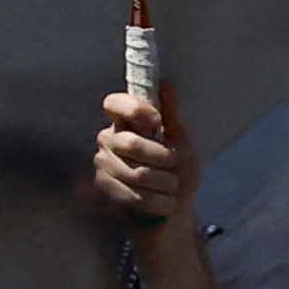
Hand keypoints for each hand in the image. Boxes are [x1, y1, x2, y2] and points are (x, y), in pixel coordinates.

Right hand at [90, 80, 194, 225]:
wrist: (179, 205)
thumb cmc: (180, 168)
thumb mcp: (184, 139)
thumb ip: (173, 114)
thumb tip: (165, 83)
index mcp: (127, 121)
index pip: (114, 104)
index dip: (134, 110)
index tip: (157, 121)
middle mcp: (109, 138)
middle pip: (131, 144)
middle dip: (163, 158)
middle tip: (174, 163)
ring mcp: (104, 164)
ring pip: (136, 173)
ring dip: (165, 182)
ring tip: (173, 185)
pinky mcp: (106, 189)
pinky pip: (133, 195)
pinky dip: (158, 201)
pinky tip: (167, 202)